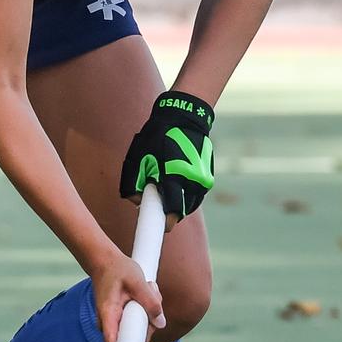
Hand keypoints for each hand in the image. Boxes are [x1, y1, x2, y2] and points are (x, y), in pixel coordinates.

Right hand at [90, 246, 164, 341]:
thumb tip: (161, 323)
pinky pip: (139, 322)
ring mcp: (115, 323)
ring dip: (149, 312)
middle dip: (149, 321)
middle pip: (135, 337)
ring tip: (146, 288)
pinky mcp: (121, 320)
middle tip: (151, 293)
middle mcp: (109, 324)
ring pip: (139, 328)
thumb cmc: (118, 269)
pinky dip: (145, 309)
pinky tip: (144, 291)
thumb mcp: (137, 281)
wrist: (105, 261)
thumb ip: (150, 302)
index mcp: (108, 316)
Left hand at [120, 90, 215, 220]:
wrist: (185, 117)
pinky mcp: (208, 177)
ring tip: (166, 184)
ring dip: (177, 202)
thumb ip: (132, 183)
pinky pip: (195, 195)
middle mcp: (194, 181)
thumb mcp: (138, 156)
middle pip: (181, 211)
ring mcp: (204, 180)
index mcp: (176, 176)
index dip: (164, 223)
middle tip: (156, 198)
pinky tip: (176, 181)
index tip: (156, 224)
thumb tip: (136, 203)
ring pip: (189, 204)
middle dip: (168, 210)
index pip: (173, 212)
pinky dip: (185, 194)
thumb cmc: (158, 136)